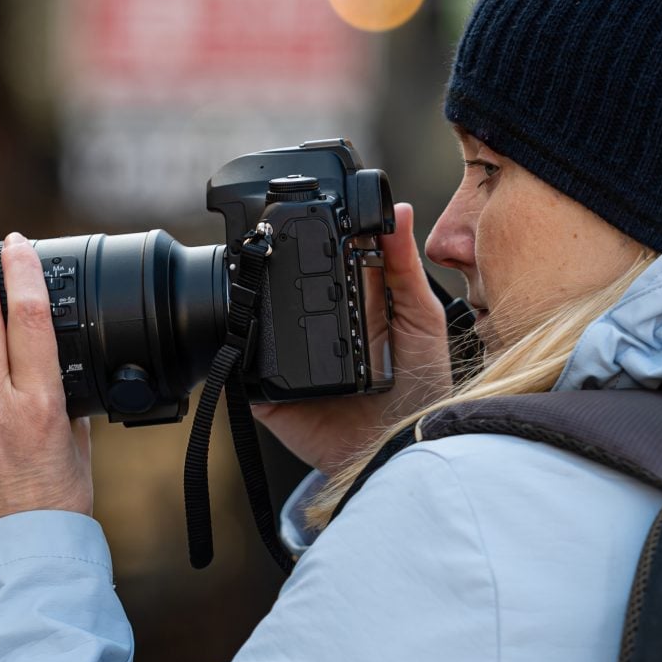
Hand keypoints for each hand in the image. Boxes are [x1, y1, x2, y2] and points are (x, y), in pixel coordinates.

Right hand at [249, 202, 454, 475]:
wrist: (406, 450)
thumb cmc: (423, 387)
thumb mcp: (422, 318)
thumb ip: (405, 266)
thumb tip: (401, 210)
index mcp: (349, 307)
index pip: (320, 266)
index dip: (309, 242)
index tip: (302, 212)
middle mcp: (315, 332)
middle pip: (281, 292)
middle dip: (272, 270)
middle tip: (270, 245)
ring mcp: (290, 364)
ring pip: (257, 327)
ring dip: (253, 307)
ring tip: (256, 285)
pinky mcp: (271, 397)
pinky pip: (243, 374)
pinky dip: (238, 356)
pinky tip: (245, 337)